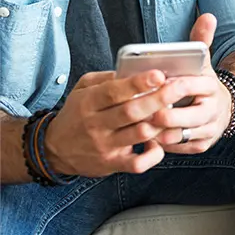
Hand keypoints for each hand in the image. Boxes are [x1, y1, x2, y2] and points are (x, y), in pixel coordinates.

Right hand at [45, 70, 191, 176]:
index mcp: (89, 102)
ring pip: (140, 134)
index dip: (138, 83)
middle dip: (159, 99)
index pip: (114, 92)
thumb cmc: (77, 114)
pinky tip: (158, 143)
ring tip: (176, 113)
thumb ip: (106, 78)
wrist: (54, 150)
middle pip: (132, 112)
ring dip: (161, 123)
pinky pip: (138, 163)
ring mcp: (105, 146)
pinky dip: (154, 154)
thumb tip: (132, 69)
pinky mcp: (112, 164)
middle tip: (180, 88)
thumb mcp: (83, 89)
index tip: (159, 74)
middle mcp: (96, 124)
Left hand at [152, 13, 233, 153]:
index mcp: (211, 87)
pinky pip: (179, 148)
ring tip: (137, 126)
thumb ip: (201, 40)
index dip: (167, 88)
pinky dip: (162, 145)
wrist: (222, 108)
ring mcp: (208, 131)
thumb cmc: (200, 82)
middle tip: (139, 112)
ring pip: (179, 136)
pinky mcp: (202, 146)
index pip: (189, 86)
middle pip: (185, 117)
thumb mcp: (202, 62)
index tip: (148, 87)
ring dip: (157, 132)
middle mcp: (213, 111)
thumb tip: (208, 16)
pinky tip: (146, 138)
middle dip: (162, 116)